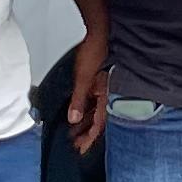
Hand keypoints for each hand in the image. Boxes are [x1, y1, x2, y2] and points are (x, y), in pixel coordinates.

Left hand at [62, 29, 110, 153]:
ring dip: (85, 122)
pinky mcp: (102, 80)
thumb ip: (78, 100)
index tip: (81, 149)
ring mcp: (106, 88)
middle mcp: (109, 94)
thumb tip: (73, 118)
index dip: (89, 139)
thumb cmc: (96, 51)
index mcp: (107, 96)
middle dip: (86, 134)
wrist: (102, 31)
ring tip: (74, 131)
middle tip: (76, 144)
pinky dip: (86, 109)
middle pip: (98, 121)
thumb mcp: (83, 79)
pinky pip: (94, 101)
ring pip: (96, 111)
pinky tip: (79, 112)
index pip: (99, 125)